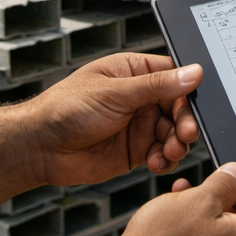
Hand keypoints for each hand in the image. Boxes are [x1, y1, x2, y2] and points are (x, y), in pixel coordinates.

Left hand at [22, 52, 202, 186]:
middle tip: (184, 134)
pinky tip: (156, 163)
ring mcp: (138, 125)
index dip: (188, 91)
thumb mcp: (115, 93)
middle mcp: (140, 98)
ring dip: (176, 143)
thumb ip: (156, 85)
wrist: (39, 148)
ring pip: (173, 132)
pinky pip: (162, 154)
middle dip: (185, 122)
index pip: (174, 76)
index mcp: (134, 72)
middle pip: (179, 107)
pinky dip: (165, 159)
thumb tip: (193, 73)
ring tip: (168, 152)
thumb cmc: (65, 109)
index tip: (195, 106)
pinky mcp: (135, 151)